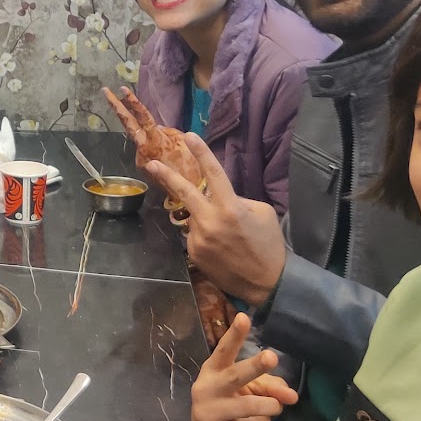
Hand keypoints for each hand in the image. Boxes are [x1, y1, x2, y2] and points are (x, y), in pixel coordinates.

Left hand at [101, 86, 202, 190]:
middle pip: (128, 123)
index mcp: (155, 138)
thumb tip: (157, 127)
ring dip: (145, 136)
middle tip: (106, 91)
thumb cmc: (190, 165)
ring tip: (166, 146)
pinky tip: (165, 157)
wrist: (187, 191)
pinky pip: (145, 152)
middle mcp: (143, 147)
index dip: (132, 102)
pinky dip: (151, 149)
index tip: (122, 89)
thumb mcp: (182, 142)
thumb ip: (168, 131)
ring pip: (139, 139)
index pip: (141, 116)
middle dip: (116, 106)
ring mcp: (139, 157)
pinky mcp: (141, 166)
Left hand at [146, 131, 287, 306]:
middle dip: (166, 175)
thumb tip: (218, 196)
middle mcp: (210, 222)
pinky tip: (221, 248)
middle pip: (183, 192)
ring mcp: (198, 239)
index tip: (189, 136)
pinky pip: (194, 236)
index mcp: (230, 208)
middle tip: (151, 164)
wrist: (268, 283)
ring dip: (203, 217)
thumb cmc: (269, 244)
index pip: (213, 174)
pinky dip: (204, 235)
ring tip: (226, 235)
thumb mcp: (261, 213)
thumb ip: (237, 200)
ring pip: (193, 217)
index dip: (201, 153)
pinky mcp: (194, 254)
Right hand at [191, 313, 297, 420]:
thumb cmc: (231, 405)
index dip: (234, 335)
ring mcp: (207, 412)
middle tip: (272, 357)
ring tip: (273, 408)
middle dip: (254, 366)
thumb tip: (292, 396)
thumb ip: (270, 387)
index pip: (224, 350)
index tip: (244, 317)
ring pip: (251, 406)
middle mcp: (205, 388)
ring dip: (270, 406)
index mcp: (212, 371)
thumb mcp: (248, 391)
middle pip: (234, 376)